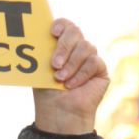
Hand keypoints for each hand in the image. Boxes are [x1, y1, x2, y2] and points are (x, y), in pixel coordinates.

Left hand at [32, 19, 109, 134]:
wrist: (59, 113)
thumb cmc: (47, 92)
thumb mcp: (41, 70)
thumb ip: (44, 52)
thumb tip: (38, 35)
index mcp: (61, 45)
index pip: (65, 25)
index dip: (61, 25)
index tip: (53, 33)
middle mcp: (76, 48)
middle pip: (75, 31)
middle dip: (64, 46)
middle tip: (55, 63)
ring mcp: (89, 57)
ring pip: (86, 46)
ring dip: (71, 64)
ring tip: (60, 79)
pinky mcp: (100, 69)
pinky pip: (93, 62)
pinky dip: (80, 74)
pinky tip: (71, 85)